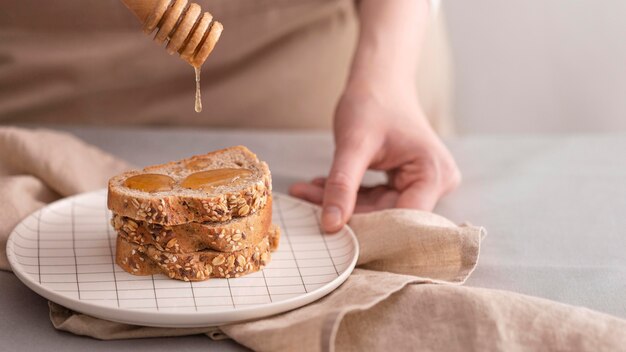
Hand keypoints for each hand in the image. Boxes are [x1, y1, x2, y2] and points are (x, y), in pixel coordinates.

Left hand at [289, 83, 460, 232]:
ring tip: (306, 190)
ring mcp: (423, 184)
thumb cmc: (373, 102)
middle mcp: (437, 183)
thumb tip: (331, 226)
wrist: (379, 80)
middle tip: (305, 201)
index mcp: (434, 174)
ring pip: (378, 211)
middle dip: (346, 212)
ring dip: (342, 204)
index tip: (329, 230)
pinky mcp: (408, 184)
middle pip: (388, 216)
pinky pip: (376, 200)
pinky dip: (348, 196)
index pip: (402, 219)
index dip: (366, 228)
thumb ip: (342, 185)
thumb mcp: (354, 144)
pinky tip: (320, 186)